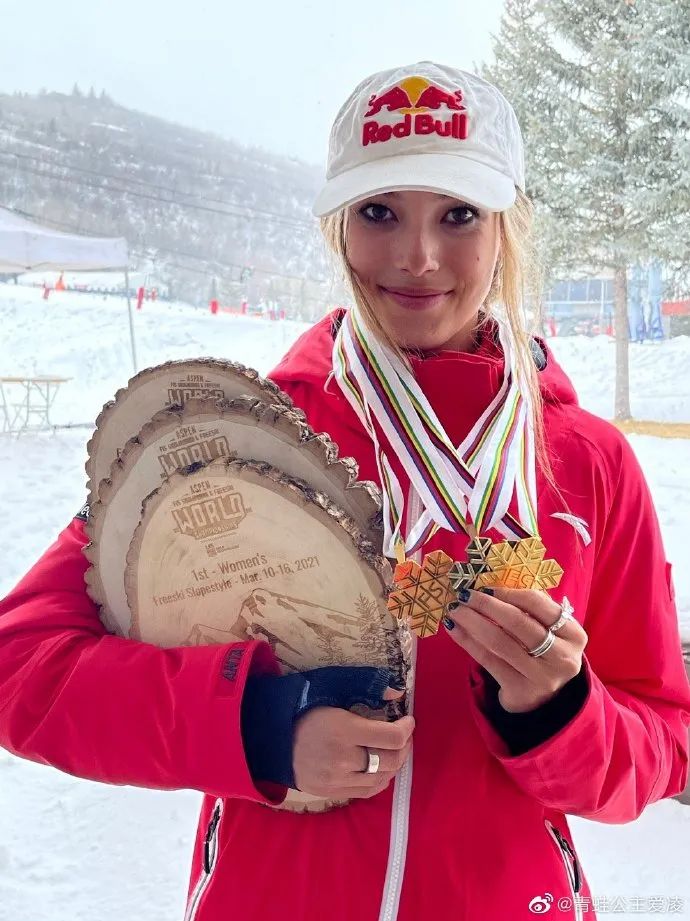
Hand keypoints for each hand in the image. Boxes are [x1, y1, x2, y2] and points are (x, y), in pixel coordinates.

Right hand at [293, 687, 413, 799]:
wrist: (271, 739)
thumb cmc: (303, 710)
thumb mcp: (331, 691)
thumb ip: (365, 690)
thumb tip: (396, 694)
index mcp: (344, 730)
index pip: (391, 738)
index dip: (406, 729)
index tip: (408, 720)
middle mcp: (343, 759)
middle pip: (390, 760)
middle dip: (403, 746)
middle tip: (403, 735)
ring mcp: (337, 780)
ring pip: (381, 778)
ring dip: (394, 763)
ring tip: (393, 750)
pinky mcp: (331, 793)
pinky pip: (367, 792)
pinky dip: (381, 780)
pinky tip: (381, 768)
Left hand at [443, 587, 587, 712]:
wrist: (545, 699)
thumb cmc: (544, 652)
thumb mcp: (548, 630)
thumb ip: (530, 607)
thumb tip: (491, 581)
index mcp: (573, 634)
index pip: (539, 605)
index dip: (509, 592)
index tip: (485, 586)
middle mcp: (562, 657)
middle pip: (518, 623)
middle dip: (486, 605)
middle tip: (464, 595)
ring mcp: (542, 676)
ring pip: (500, 642)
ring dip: (472, 622)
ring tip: (455, 610)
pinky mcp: (520, 690)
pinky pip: (488, 660)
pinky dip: (468, 641)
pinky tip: (454, 629)